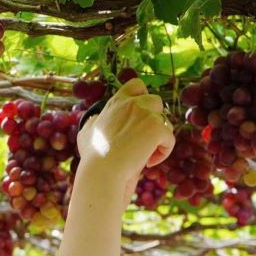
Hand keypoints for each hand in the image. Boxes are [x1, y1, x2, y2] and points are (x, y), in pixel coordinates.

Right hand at [76, 78, 175, 203]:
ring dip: (160, 137)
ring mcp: (146, 115)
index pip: (136, 86)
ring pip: (165, 121)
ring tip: (147, 154)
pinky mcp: (157, 129)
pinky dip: (163, 152)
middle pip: (156, 101)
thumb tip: (96, 119)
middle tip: (145, 138)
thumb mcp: (86, 133)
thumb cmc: (92, 156)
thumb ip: (94, 122)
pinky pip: (169, 139)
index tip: (141, 115)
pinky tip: (149, 163)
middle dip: (155, 118)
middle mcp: (133, 104)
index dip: (143, 97)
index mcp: (117, 102)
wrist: (102, 170)